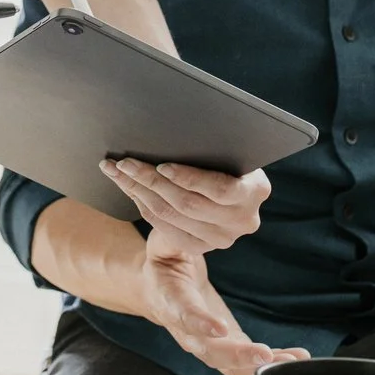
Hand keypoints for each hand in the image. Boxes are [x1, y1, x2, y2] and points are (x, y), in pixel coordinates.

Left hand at [101, 158, 272, 257]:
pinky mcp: (201, 246)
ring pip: (171, 216)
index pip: (220, 189)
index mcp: (256, 190)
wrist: (223, 191)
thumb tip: (174, 128)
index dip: (189, 178)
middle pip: (189, 204)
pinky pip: (164, 227)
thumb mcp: (226, 151)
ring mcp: (223, 237)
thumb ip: (211, 147)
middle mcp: (244, 219)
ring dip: (139, 191)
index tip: (162, 165)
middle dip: (151, 181)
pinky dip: (142, 205)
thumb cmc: (224, 157)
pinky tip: (128, 187)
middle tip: (125, 163)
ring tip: (117, 171)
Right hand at [103, 159, 306, 374]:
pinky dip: (269, 362)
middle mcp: (184, 328)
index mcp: (169, 299)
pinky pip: (244, 364)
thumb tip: (178, 199)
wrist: (156, 290)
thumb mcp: (161, 242)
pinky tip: (296, 355)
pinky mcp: (221, 348)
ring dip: (258, 363)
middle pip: (208, 351)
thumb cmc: (162, 261)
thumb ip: (170, 230)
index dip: (198, 323)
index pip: (182, 313)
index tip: (219, 329)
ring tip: (292, 357)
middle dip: (236, 355)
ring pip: (228, 364)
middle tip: (261, 353)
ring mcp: (203, 343)